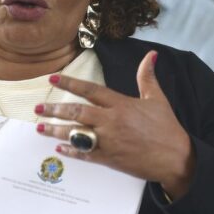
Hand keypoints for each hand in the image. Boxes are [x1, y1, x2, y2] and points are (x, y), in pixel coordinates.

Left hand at [35, 50, 195, 199]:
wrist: (176, 158)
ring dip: (56, 130)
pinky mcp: (109, 159)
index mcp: (121, 104)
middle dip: (55, 109)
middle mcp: (111, 121)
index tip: (53, 79)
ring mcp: (109, 141)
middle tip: (38, 108)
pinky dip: (71, 151)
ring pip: (76, 134)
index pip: (90, 90)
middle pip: (77, 112)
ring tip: (40, 127)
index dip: (70, 83)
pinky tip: (59, 148)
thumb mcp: (157, 99)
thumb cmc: (166, 128)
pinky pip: (85, 154)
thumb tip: (151, 54)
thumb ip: (147, 77)